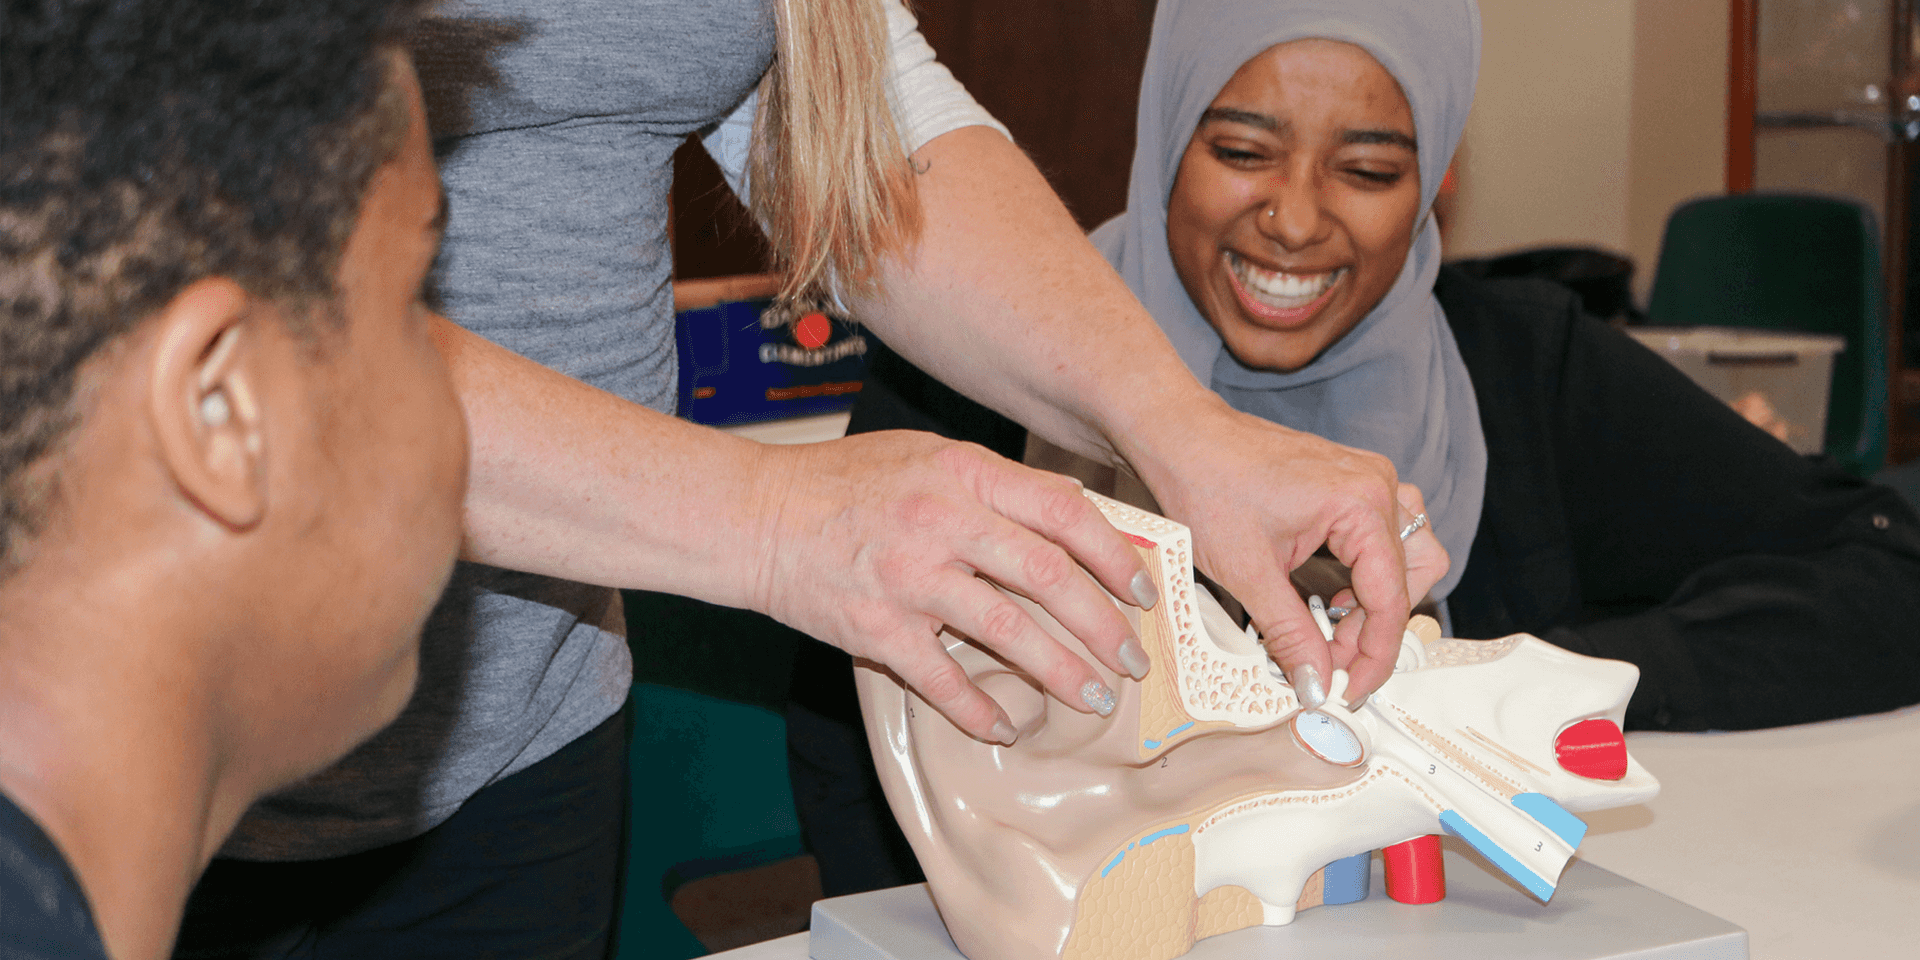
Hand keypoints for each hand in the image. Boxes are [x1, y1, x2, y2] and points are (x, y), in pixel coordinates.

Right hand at [747, 430, 1153, 742]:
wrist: (757, 516)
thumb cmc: (847, 483)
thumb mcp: (928, 456)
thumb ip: (996, 483)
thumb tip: (1074, 513)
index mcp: (962, 473)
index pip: (1063, 512)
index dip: (1115, 555)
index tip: (1144, 591)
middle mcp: (941, 522)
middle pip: (1048, 578)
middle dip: (1103, 626)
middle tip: (1132, 659)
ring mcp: (908, 578)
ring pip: (1008, 633)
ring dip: (1060, 672)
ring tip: (1093, 698)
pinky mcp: (876, 628)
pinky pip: (941, 680)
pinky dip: (979, 710)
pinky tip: (1007, 726)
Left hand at [1124, 402, 1449, 704]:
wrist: (1179, 436)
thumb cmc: (1207, 486)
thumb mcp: (1248, 573)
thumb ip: (1290, 634)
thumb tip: (1316, 685)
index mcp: (1362, 503)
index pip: (1391, 598)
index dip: (1374, 655)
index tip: (1349, 691)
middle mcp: (1377, 484)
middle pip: (1412, 576)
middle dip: (1376, 626)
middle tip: (1332, 658)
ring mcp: (1367, 478)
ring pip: (1408, 554)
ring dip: (1379, 597)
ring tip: (1331, 624)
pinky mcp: (1350, 481)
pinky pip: (1384, 534)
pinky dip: (1367, 571)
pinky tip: (1329, 592)